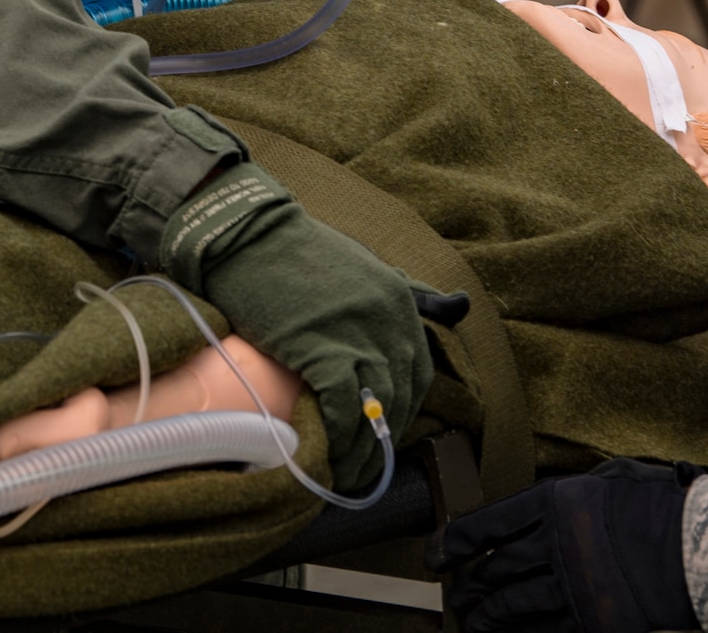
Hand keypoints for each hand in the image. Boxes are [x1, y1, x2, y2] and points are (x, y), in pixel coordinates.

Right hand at [159, 163, 434, 491]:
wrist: (245, 232)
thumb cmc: (297, 252)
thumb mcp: (367, 266)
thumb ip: (414, 293)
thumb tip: (462, 306)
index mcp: (400, 302)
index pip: (417, 375)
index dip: (399, 413)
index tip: (376, 436)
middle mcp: (389, 320)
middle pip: (398, 399)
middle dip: (380, 441)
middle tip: (359, 468)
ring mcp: (357, 334)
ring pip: (373, 411)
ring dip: (360, 452)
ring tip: (342, 475)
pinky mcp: (321, 348)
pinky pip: (341, 409)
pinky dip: (336, 439)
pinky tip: (323, 456)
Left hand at [426, 459, 705, 631]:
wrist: (701, 551)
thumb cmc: (661, 509)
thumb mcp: (613, 479)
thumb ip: (571, 493)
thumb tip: (540, 508)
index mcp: (556, 502)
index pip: (489, 523)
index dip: (456, 541)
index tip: (439, 554)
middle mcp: (555, 543)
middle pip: (494, 567)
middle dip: (468, 584)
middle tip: (454, 593)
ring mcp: (570, 586)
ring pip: (509, 604)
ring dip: (485, 614)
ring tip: (471, 621)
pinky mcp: (588, 621)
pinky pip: (541, 630)